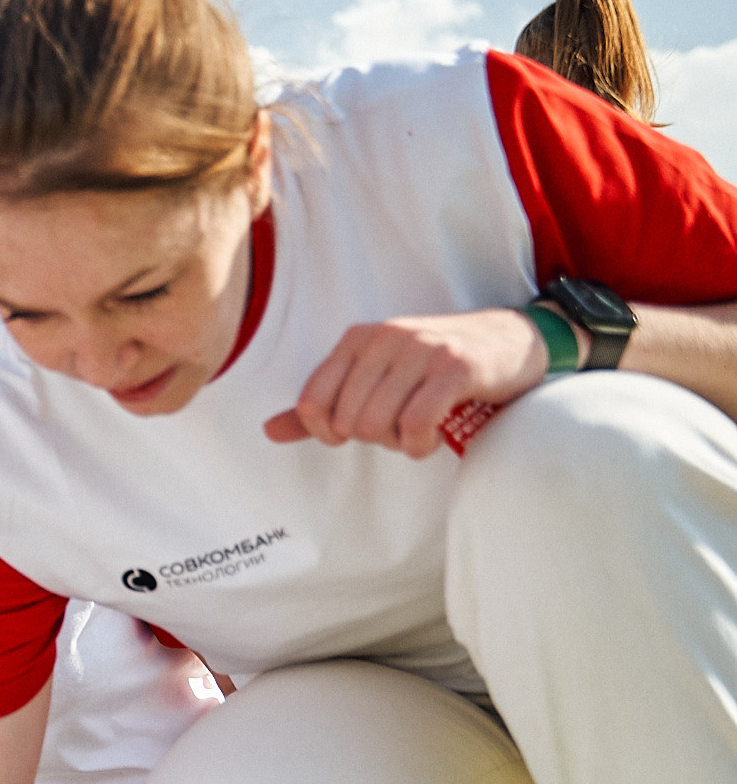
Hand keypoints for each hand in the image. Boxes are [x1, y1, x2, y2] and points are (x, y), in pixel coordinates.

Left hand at [265, 308, 556, 457]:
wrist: (513, 341)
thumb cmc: (436, 367)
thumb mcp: (376, 377)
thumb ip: (324, 405)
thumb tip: (269, 431)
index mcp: (358, 338)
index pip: (312, 403)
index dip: (327, 433)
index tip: (352, 433)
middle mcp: (386, 337)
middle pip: (347, 421)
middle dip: (370, 438)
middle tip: (396, 430)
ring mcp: (422, 349)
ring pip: (378, 424)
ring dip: (397, 444)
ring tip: (415, 432)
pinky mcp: (456, 367)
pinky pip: (416, 423)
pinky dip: (418, 446)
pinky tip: (429, 440)